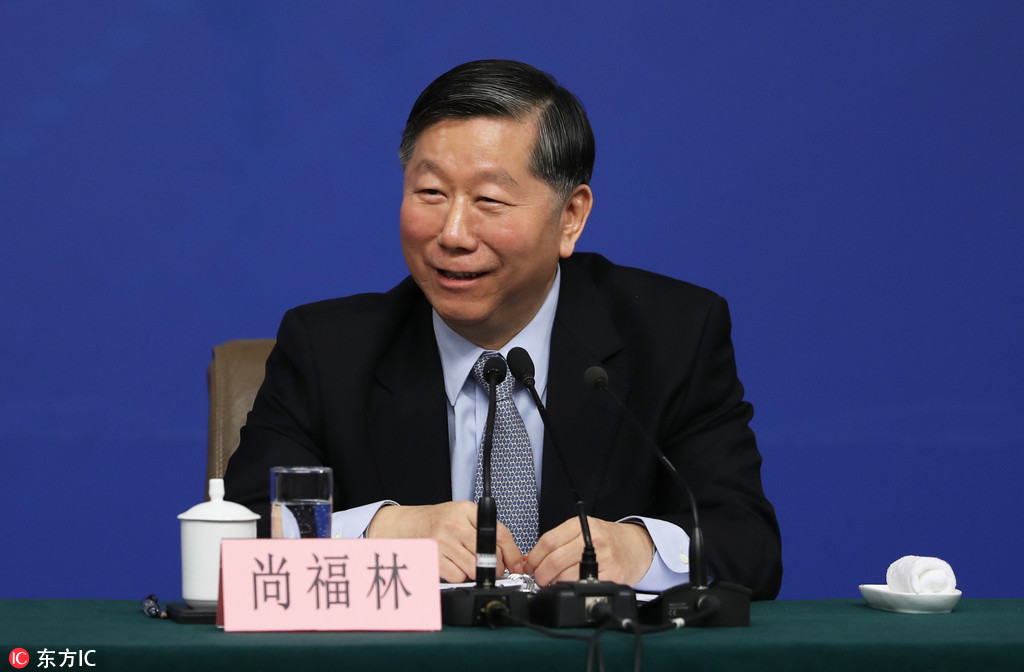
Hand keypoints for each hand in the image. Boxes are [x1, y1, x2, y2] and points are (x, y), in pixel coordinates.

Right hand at [366, 501, 524, 582]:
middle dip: (494, 567)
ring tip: (465, 562)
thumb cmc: (436, 522)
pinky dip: (459, 576)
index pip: (500, 533)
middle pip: (490, 555)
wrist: (405, 525)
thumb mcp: (462, 516)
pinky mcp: (433, 557)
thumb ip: (484, 530)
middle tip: (490, 567)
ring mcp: (443, 541)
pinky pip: (458, 576)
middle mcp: (455, 524)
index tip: (516, 565)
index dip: (512, 553)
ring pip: (475, 568)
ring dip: (474, 572)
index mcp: (467, 511)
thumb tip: (510, 556)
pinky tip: (452, 566)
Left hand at [525, 517, 653, 586]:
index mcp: (582, 525)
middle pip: (555, 559)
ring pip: (566, 575)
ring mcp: (603, 558)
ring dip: (553, 583)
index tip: (530, 565)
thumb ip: (558, 541)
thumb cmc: (607, 539)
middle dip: (540, 573)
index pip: (549, 541)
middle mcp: (592, 539)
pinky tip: (568, 586)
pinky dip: (570, 588)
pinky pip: (582, 585)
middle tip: (538, 578)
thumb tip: (530, 559)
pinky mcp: (611, 576)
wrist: (636, 547)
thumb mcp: (583, 530)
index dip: (535, 556)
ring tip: (553, 582)